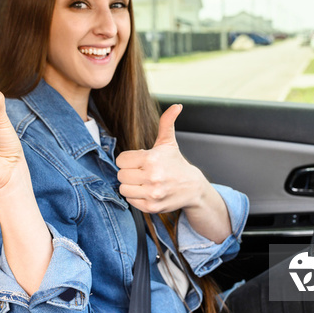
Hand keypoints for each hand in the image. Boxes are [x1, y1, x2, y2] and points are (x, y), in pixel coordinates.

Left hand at [117, 104, 231, 241]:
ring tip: (142, 182)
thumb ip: (167, 123)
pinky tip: (146, 191)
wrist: (192, 188)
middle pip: (121, 175)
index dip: (128, 160)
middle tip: (140, 172)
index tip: (138, 161)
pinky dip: (135, 197)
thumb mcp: (169, 143)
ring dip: (130, 185)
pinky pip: (130, 200)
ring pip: (123, 188)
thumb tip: (176, 105)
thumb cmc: (176, 164)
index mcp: (152, 158)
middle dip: (129, 172)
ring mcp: (152, 193)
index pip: (121, 160)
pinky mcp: (151, 207)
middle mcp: (152, 177)